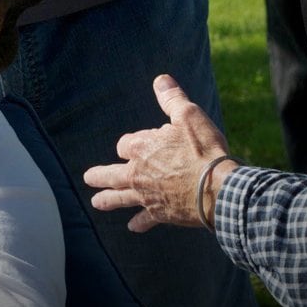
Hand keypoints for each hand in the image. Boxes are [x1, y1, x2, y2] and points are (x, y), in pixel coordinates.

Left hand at [83, 75, 234, 230]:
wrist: (218, 188)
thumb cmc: (204, 150)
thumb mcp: (189, 116)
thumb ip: (172, 99)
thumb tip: (160, 79)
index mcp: (142, 147)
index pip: (125, 144)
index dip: (131, 144)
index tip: (142, 144)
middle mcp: (138, 172)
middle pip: (111, 174)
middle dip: (99, 175)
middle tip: (88, 178)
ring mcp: (147, 194)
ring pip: (120, 198)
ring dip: (108, 200)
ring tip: (96, 203)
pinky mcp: (159, 213)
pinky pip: (145, 219)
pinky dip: (139, 223)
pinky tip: (133, 227)